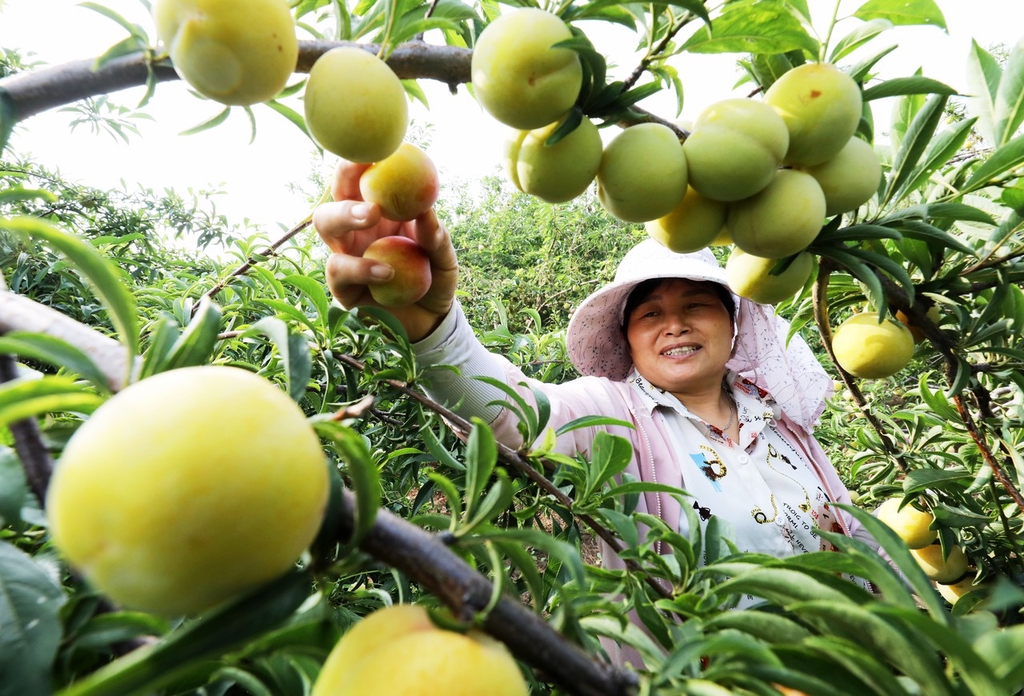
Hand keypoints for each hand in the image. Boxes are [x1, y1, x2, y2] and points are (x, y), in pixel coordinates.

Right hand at [312, 160, 457, 341]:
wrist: (432, 319)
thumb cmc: (435, 277)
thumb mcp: (444, 256)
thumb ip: (436, 236)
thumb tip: (427, 208)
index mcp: (377, 212)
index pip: (362, 179)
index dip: (361, 159)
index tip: (375, 145)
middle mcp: (355, 229)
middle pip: (336, 191)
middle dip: (343, 180)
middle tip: (368, 171)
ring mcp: (344, 255)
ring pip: (325, 224)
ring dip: (345, 215)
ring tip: (371, 215)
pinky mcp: (342, 287)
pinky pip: (339, 270)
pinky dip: (362, 267)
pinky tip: (387, 271)